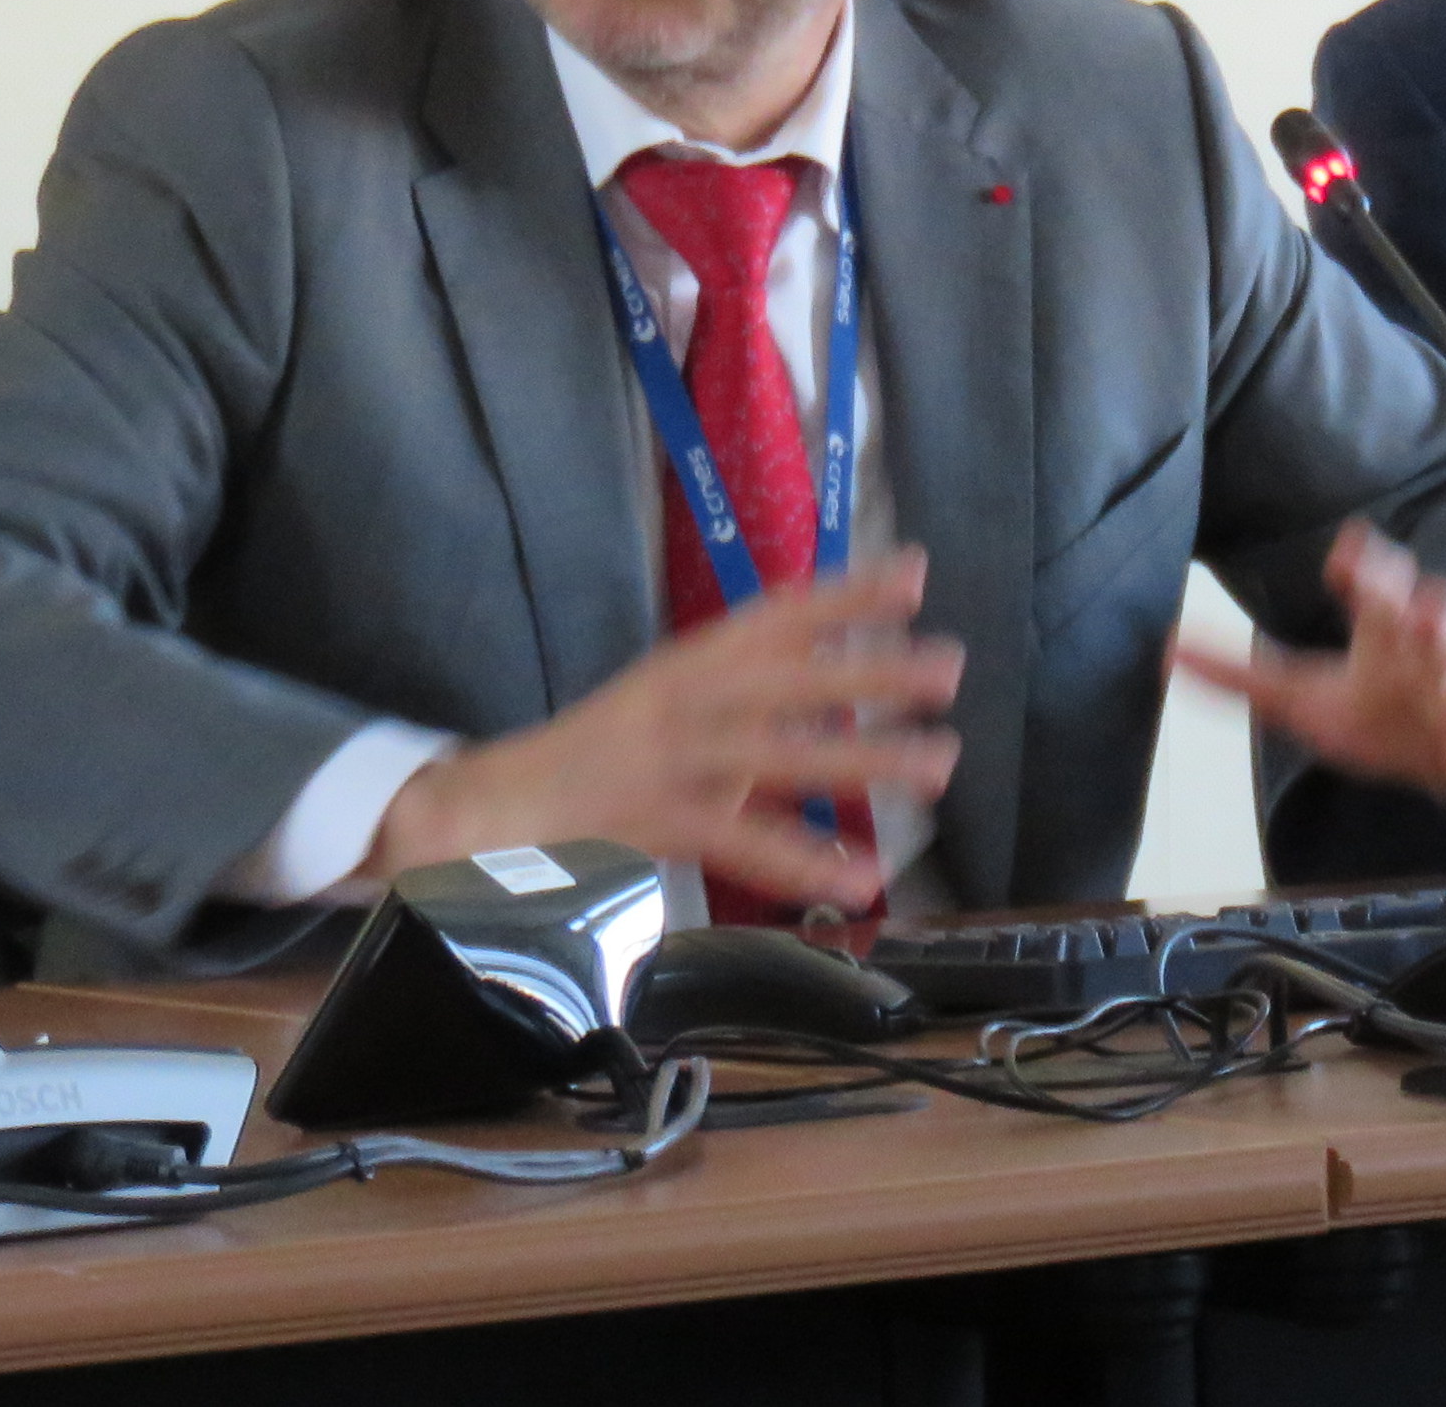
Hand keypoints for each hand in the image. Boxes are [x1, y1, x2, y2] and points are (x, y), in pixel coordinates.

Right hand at [369, 548, 960, 909]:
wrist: (494, 804)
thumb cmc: (601, 753)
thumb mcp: (672, 698)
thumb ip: (746, 688)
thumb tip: (835, 675)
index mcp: (690, 661)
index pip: (776, 614)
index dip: (844, 591)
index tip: (914, 572)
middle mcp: (686, 697)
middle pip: (789, 674)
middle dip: (871, 668)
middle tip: (951, 665)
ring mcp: (673, 758)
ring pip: (779, 752)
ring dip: (864, 755)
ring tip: (940, 763)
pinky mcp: (660, 821)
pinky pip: (743, 840)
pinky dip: (806, 860)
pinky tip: (863, 874)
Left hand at [1172, 520, 1445, 853]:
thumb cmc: (1392, 709)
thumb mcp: (1311, 692)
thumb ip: (1242, 673)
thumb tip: (1161, 654)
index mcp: (1396, 641)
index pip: (1380, 595)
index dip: (1366, 574)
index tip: (1346, 554)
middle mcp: (1444, 666)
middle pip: (1441, 635)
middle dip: (1433, 620)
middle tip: (1424, 610)